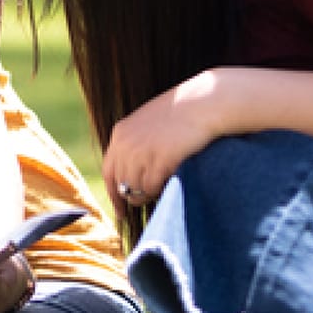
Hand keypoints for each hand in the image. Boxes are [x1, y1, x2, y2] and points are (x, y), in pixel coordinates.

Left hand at [100, 72, 224, 204]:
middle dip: (132, 196)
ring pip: (136, 189)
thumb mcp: (148, 123)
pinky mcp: (158, 161)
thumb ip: (135, 144)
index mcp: (120, 133)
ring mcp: (140, 153)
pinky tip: (169, 182)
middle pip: (121, 183)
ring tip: (161, 187)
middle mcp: (125, 144)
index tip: (121, 210)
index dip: (113, 193)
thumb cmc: (183, 112)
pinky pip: (151, 188)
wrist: (204, 103)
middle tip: (143, 202)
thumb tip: (132, 176)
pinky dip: (159, 190)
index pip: (108, 171)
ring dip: (148, 194)